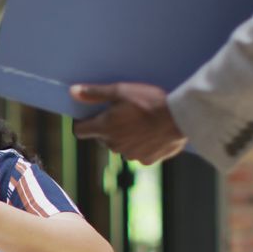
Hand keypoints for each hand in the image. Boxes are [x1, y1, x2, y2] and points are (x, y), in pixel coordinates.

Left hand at [70, 83, 187, 164]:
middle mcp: (113, 145)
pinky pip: (138, 153)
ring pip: (120, 146)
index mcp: (104, 128)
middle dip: (108, 128)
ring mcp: (130, 155)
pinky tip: (152, 132)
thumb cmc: (149, 101)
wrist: (179, 117)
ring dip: (125, 136)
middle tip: (123, 113)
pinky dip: (142, 144)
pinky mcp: (146, 160)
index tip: (89, 116)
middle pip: (102, 137)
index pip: (80, 131)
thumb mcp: (121, 91)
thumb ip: (95, 93)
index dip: (82, 123)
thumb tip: (73, 92)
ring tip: (141, 122)